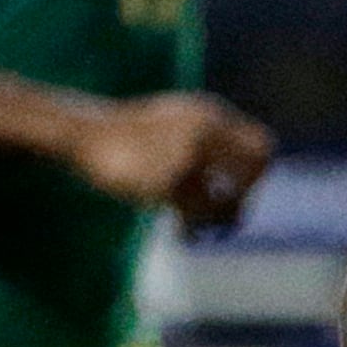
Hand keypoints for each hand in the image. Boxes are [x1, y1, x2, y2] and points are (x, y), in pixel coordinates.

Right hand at [69, 91, 272, 231]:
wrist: (84, 133)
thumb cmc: (130, 140)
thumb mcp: (175, 130)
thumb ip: (209, 148)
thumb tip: (242, 200)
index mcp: (210, 114)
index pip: (262, 146)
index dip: (257, 175)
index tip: (233, 193)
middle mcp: (205, 128)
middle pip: (256, 171)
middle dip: (246, 198)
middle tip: (224, 215)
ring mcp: (189, 151)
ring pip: (228, 198)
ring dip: (216, 218)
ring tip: (195, 226)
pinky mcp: (170, 176)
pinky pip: (198, 213)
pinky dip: (193, 228)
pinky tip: (181, 232)